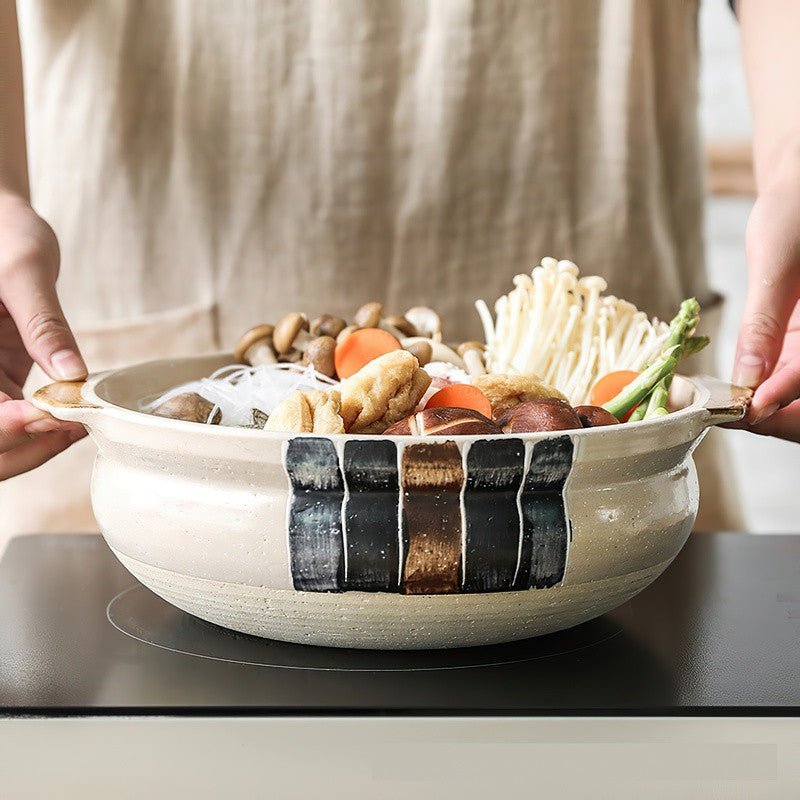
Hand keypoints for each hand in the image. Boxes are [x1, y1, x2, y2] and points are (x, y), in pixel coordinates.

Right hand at [0, 192, 86, 477]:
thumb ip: (43, 323)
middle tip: (72, 429)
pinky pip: (16, 419)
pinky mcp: (0, 380)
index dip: (4, 426)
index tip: (47, 414)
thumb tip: (72, 371)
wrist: (0, 223)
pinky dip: (45, 427)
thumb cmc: (3, 232)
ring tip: (81, 425)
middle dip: (21, 448)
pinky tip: (78, 415)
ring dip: (36, 444)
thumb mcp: (23, 269)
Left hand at [732, 173, 799, 442]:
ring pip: (795, 405)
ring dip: (761, 413)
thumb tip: (747, 378)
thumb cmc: (796, 214)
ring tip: (715, 409)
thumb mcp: (777, 266)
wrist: (798, 194)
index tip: (747, 408)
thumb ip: (764, 324)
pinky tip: (724, 394)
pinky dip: (755, 395)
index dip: (784, 397)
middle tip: (724, 416)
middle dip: (774, 418)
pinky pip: (781, 385)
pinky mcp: (799, 351)